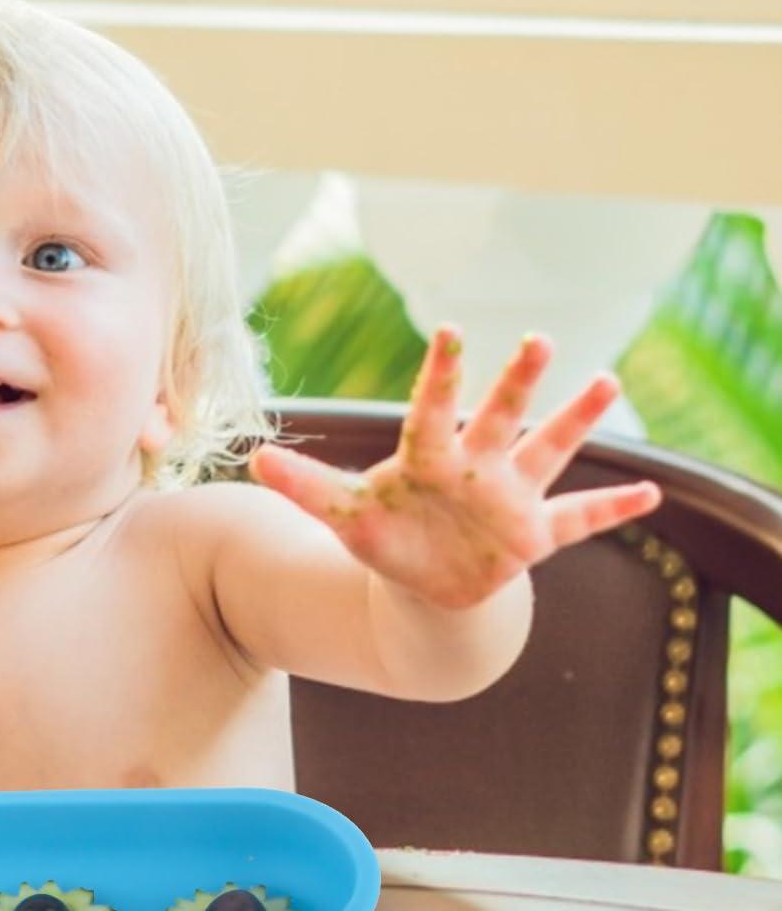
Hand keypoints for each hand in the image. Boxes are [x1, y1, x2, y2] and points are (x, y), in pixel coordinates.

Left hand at [248, 328, 661, 610]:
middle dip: (516, 383)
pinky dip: (613, 508)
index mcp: (428, 458)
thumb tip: (255, 457)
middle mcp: (475, 466)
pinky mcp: (532, 534)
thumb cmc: (385, 536)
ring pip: (547, 452)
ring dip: (575, 422)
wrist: (423, 579)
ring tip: (605, 381)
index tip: (449, 331)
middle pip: (499, 417)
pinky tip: (655, 493)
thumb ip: (306, 485)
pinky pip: (580, 517)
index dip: (440, 376)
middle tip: (537, 339)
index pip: (432, 411)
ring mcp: (509, 497)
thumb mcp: (345, 514)